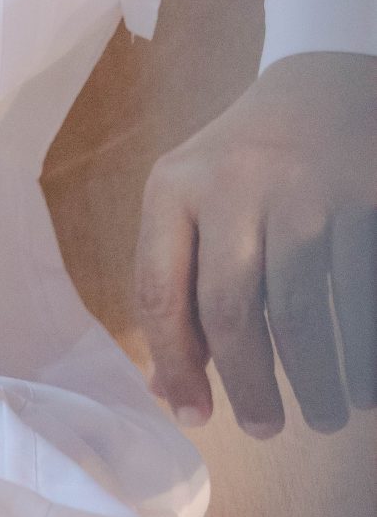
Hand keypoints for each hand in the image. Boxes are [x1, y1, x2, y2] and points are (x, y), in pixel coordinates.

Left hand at [136, 53, 376, 436]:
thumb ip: (177, 287)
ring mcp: (304, 191)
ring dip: (314, 382)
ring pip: (302, 314)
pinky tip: (363, 383)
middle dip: (250, 385)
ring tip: (325, 415)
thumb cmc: (247, 168)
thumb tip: (171, 393)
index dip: (174, 364)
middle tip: (265, 430)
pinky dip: (362, 353)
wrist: (326, 87)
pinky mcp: (363, 199)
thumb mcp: (193, 204)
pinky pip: (359, 296)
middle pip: (231, 310)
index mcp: (174, 187)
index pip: (160, 291)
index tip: (194, 416)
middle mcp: (233, 184)